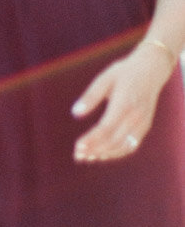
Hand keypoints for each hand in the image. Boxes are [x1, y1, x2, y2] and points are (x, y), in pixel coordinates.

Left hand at [72, 41, 172, 161]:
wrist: (151, 69)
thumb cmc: (124, 72)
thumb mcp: (105, 78)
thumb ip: (90, 96)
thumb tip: (75, 113)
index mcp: (124, 103)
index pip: (106, 128)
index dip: (92, 139)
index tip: (78, 146)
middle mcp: (136, 116)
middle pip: (114, 140)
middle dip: (95, 150)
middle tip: (77, 155)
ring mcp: (143, 123)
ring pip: (124, 146)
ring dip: (105, 154)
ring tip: (87, 158)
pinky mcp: (145, 126)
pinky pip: (132, 145)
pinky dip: (117, 152)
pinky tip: (102, 154)